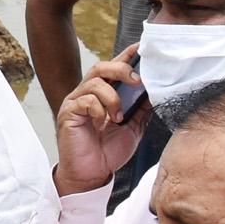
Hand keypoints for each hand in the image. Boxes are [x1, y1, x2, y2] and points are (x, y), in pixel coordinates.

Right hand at [54, 48, 145, 196]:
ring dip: (113, 99)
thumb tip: (155, 92)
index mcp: (103, 95)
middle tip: (137, 82)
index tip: (142, 48)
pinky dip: (99, 111)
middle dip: (122, 70)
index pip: (114, 68)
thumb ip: (141, 109)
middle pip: (102, 67)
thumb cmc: (107, 152)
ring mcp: (76, 102)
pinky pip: (86, 100)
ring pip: (95, 82)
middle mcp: (87, 94)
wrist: (92, 176)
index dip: (127, 56)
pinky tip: (101, 125)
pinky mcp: (68, 113)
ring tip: (118, 118)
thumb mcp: (133, 128)